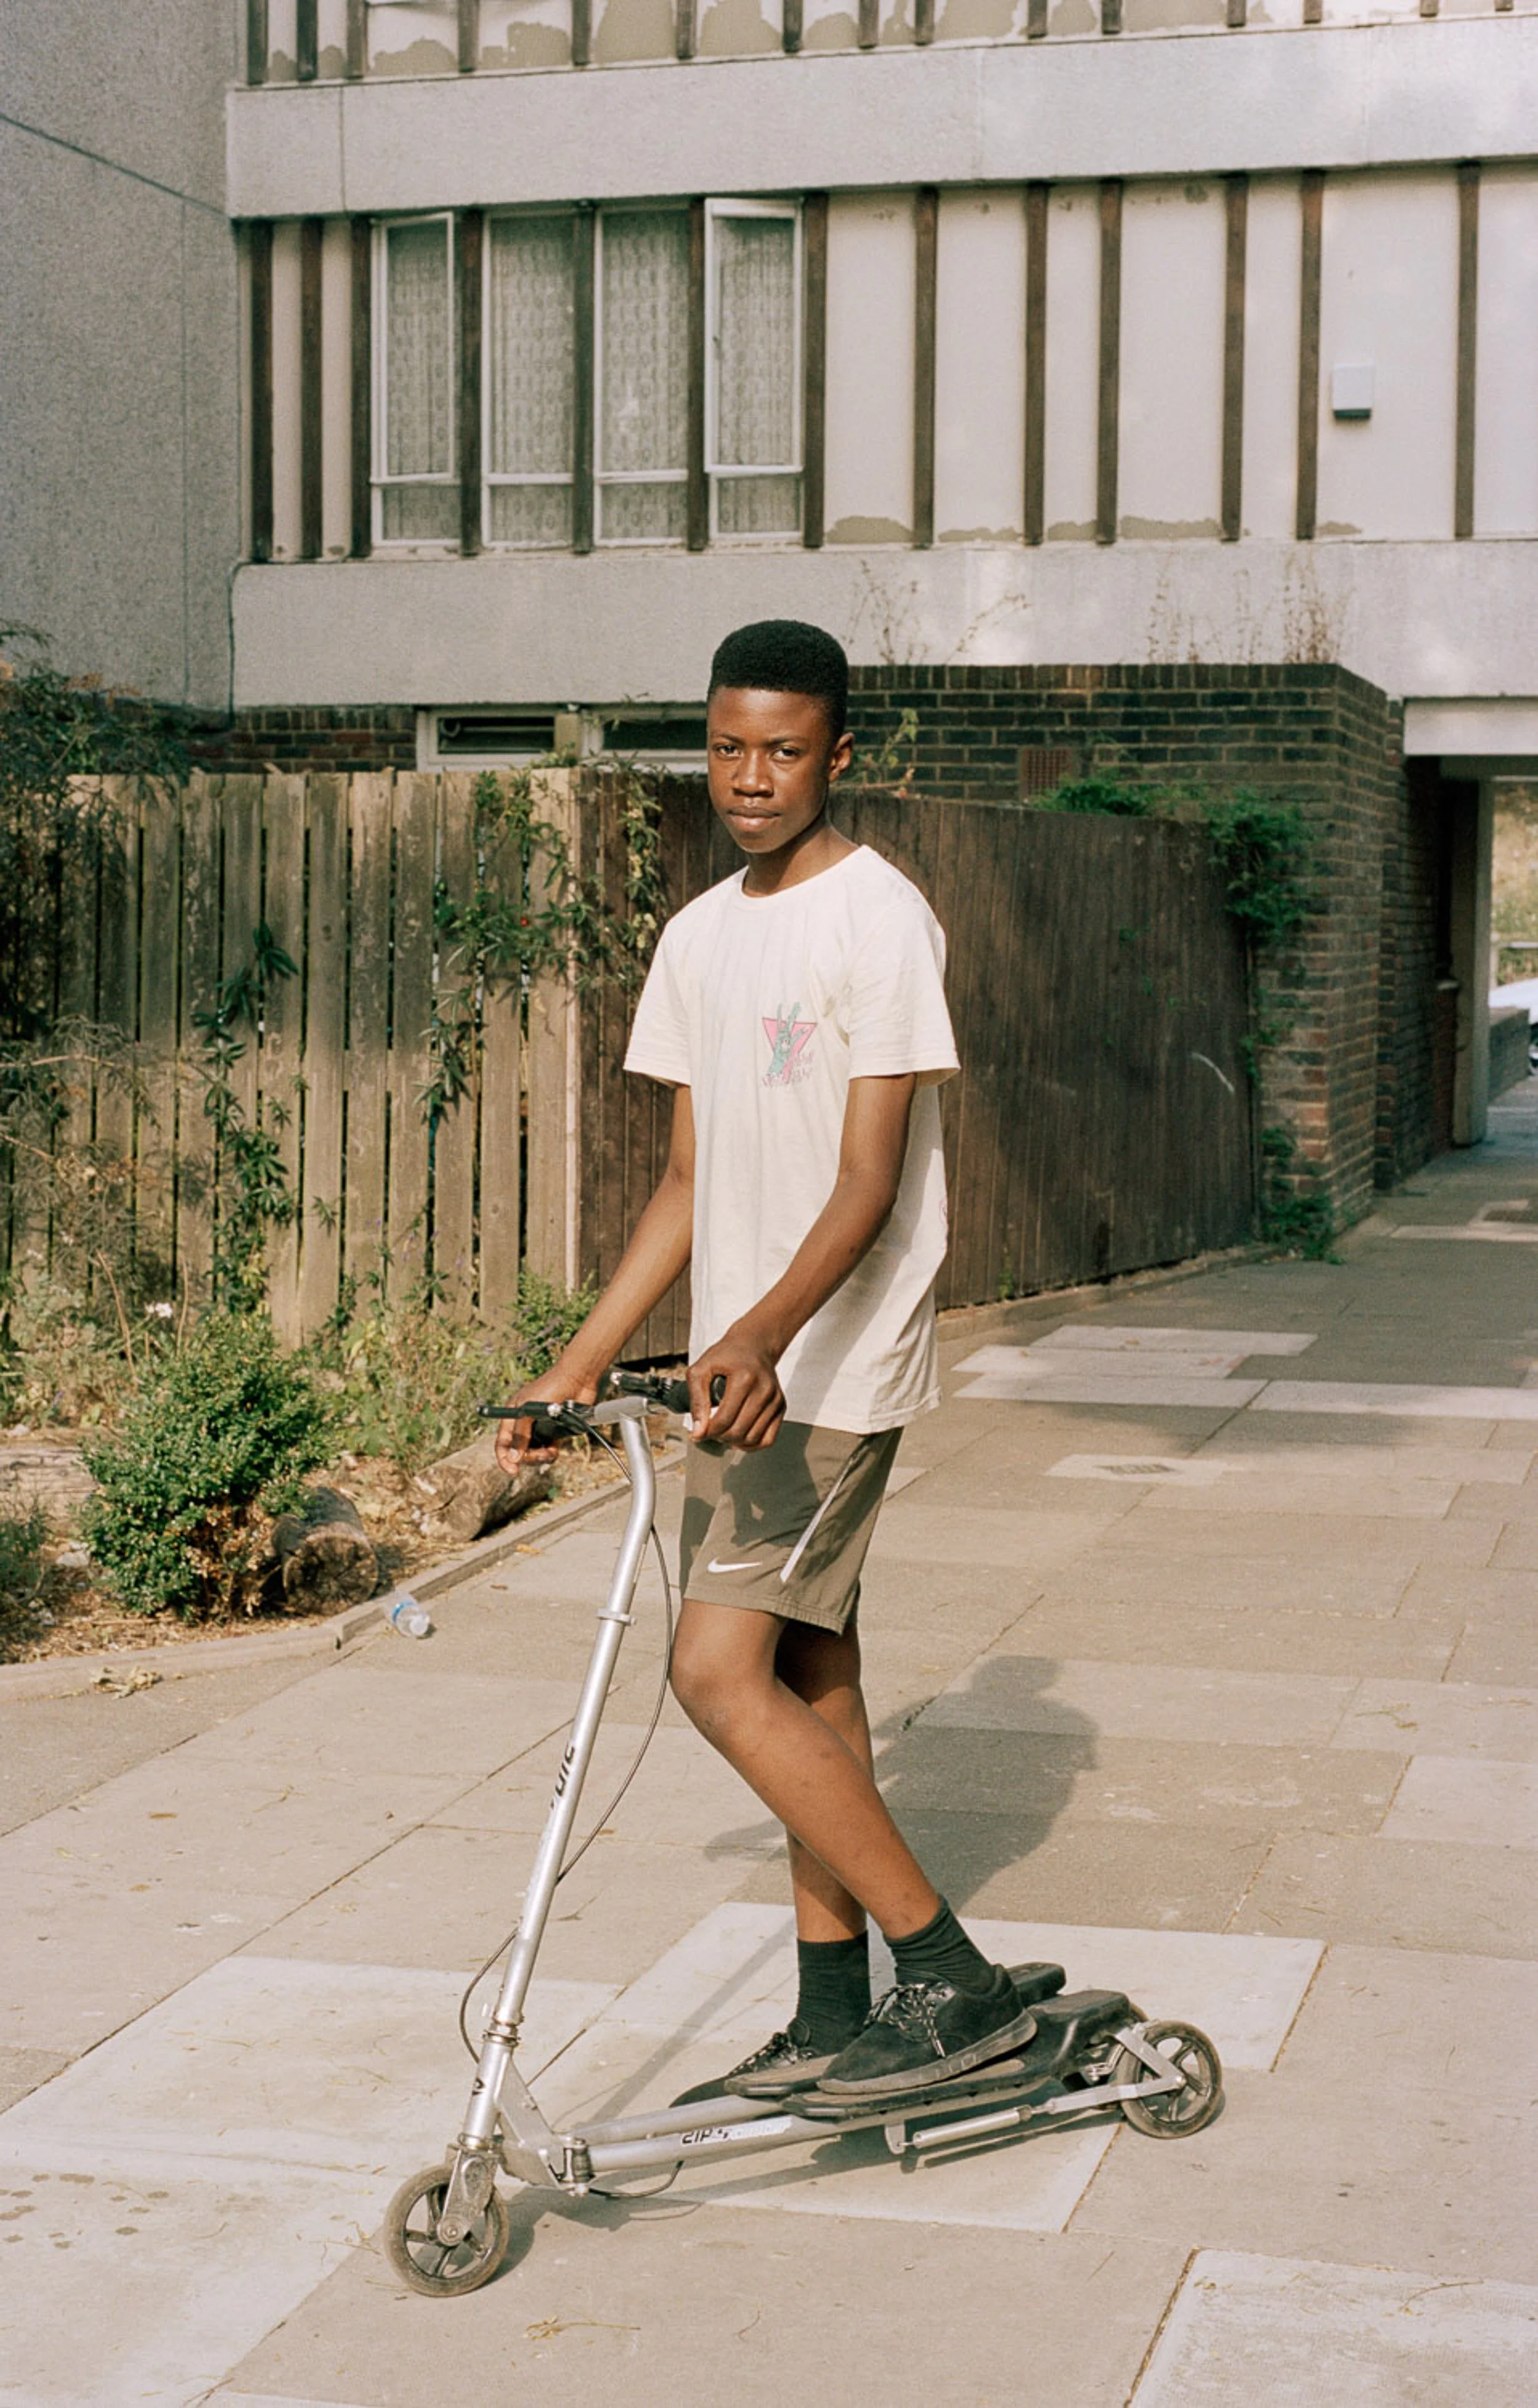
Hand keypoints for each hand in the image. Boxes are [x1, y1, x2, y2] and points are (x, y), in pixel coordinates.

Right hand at [492, 1364, 601, 1473]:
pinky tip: (555, 1449)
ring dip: (541, 1456)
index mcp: (513, 1415)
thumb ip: (520, 1434)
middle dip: (528, 1457)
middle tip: (540, 1454)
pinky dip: (551, 1453)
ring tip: (550, 1452)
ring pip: (535, 1452)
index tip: (512, 1471)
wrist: (577, 1380)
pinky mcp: (556, 1432)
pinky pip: (549, 1450)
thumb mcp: (528, 1410)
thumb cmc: (550, 1388)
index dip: (504, 1457)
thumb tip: (513, 1457)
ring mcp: (540, 1428)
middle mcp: (525, 1423)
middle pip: (519, 1451)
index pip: (502, 1442)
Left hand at [689, 1327, 784, 1451]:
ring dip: (734, 1442)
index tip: (699, 1430)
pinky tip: (740, 1437)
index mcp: (744, 1379)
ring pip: (753, 1439)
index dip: (708, 1431)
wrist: (753, 1345)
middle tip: (711, 1429)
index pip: (724, 1419)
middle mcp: (764, 1390)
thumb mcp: (701, 1369)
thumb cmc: (727, 1355)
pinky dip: (752, 1444)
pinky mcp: (781, 1407)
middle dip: (719, 1437)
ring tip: (724, 1431)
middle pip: (738, 1432)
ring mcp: (775, 1399)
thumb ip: (697, 1400)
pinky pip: (768, 1439)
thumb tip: (698, 1431)